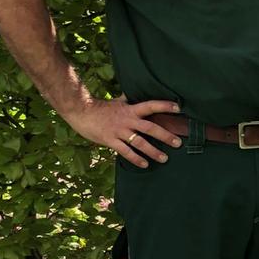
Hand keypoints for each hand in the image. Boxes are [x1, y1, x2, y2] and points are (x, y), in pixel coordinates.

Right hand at [63, 96, 182, 167]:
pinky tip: (145, 164)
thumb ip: (128, 101)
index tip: (178, 108)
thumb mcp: (117, 102)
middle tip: (178, 143)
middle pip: (150, 128)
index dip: (164, 106)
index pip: (151, 106)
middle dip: (165, 136)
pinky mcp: (110, 140)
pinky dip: (136, 158)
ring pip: (140, 142)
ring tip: (164, 158)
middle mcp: (127, 120)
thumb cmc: (100, 107)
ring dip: (153, 151)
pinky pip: (125, 151)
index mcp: (130, 109)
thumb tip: (134, 94)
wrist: (80, 111)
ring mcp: (119, 131)